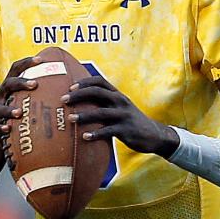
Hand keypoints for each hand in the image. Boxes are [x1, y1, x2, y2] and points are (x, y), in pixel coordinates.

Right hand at [0, 55, 44, 169]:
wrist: (7, 134)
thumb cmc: (25, 114)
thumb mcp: (32, 100)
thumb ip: (45, 92)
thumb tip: (72, 86)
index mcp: (10, 85)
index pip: (16, 69)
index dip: (27, 63)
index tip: (41, 60)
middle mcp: (0, 95)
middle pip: (8, 83)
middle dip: (21, 83)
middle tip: (35, 84)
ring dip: (9, 109)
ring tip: (19, 112)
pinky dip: (1, 127)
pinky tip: (8, 129)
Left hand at [62, 76, 179, 158]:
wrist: (155, 135)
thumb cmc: (132, 122)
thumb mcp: (121, 109)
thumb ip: (105, 105)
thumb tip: (82, 105)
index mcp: (118, 95)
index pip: (99, 81)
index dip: (84, 82)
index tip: (70, 87)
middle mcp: (120, 102)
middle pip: (97, 92)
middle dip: (78, 95)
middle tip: (64, 100)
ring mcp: (124, 115)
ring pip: (101, 112)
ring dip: (84, 115)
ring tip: (70, 119)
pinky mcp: (126, 130)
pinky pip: (108, 131)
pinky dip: (95, 133)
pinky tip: (85, 137)